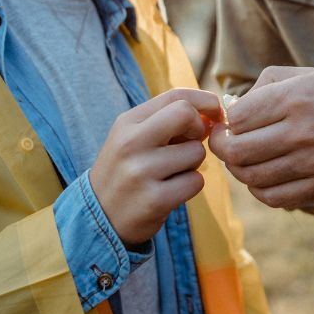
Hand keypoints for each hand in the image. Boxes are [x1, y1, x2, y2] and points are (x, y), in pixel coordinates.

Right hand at [89, 88, 222, 245]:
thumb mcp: (134, 138)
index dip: (204, 101)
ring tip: (172, 173)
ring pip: (196, 152)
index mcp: (127, 123)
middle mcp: (131, 143)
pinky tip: (171, 190)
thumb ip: (167, 121)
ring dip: (194, 163)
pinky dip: (191, 185)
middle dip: (199, 128)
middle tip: (192, 142)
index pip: (175, 95)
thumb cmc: (126, 171)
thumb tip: (212, 114)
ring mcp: (141, 172)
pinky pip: (196, 181)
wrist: (99, 218)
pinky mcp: (154, 200)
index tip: (215, 112)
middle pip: (186, 114)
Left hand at [210, 66, 313, 208]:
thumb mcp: (309, 73)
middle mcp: (302, 132)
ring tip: (244, 158)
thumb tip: (234, 108)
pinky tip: (262, 178)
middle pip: (237, 151)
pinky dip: (259, 190)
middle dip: (222, 146)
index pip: (237, 117)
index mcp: (296, 98)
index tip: (228, 121)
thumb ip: (267, 85)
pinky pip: (275, 198)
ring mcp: (313, 163)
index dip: (227, 120)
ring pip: (252, 177)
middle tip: (224, 141)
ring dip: (239, 169)